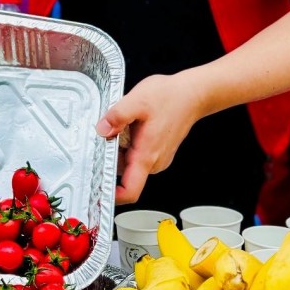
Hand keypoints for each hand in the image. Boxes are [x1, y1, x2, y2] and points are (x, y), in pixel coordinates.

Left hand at [96, 72, 201, 204]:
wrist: (192, 94)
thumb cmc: (170, 97)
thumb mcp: (137, 101)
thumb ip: (117, 116)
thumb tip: (102, 130)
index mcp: (146, 155)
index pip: (129, 191)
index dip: (111, 195)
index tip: (97, 189)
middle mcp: (153, 161)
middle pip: (124, 175)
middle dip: (109, 160)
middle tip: (103, 139)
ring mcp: (157, 158)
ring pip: (129, 163)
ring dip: (119, 149)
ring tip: (121, 126)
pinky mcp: (159, 151)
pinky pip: (137, 154)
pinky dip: (129, 144)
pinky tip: (131, 125)